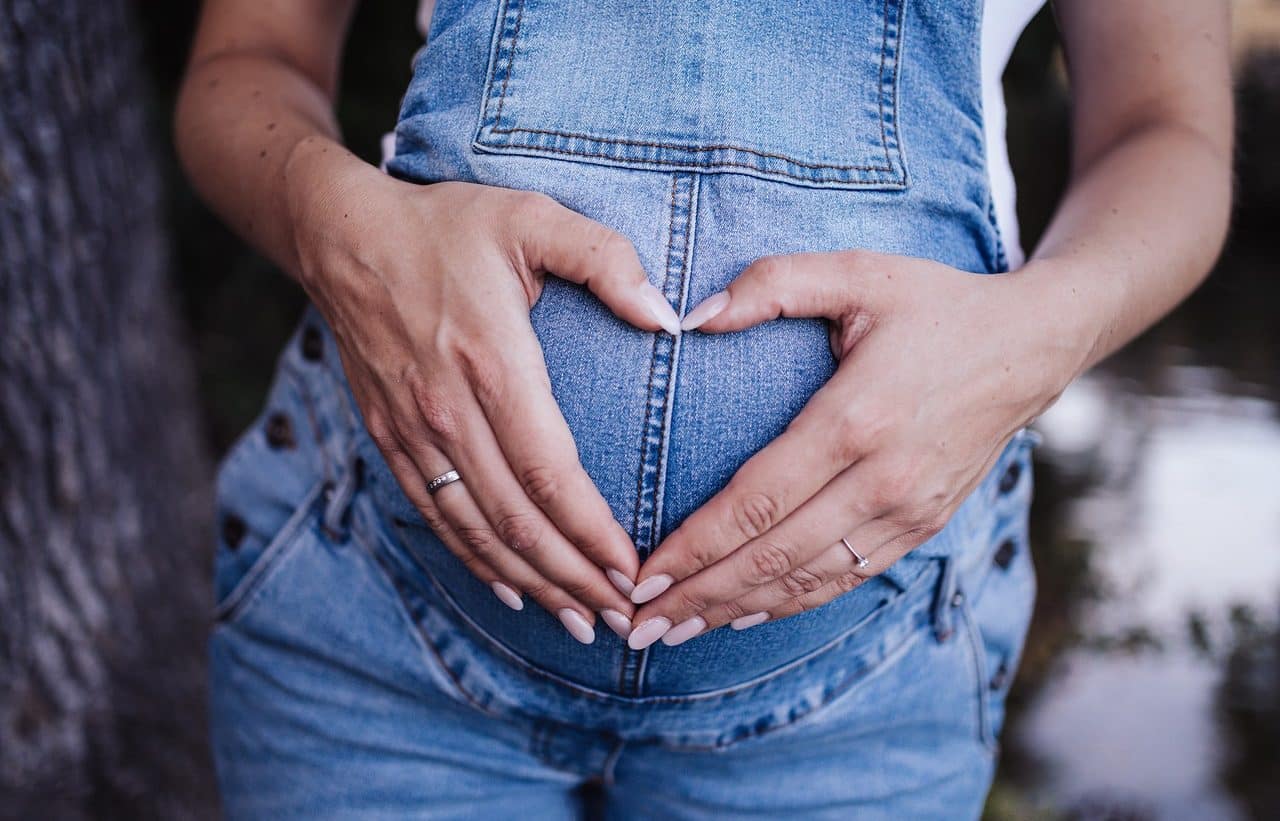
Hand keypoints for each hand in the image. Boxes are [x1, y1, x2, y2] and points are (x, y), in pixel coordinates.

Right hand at [286, 151, 682, 642]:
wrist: (342, 236)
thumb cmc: (448, 225)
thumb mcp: (533, 218)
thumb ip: (606, 260)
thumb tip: (668, 317)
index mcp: (493, 362)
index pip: (549, 472)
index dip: (591, 532)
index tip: (632, 570)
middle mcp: (449, 410)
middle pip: (516, 519)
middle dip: (572, 577)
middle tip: (621, 618)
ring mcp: (414, 431)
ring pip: (476, 530)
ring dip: (530, 583)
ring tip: (578, 621)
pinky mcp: (391, 438)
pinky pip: (437, 516)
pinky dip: (474, 561)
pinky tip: (510, 589)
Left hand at [625, 250, 1078, 648]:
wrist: (1032, 347)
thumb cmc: (936, 305)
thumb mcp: (858, 273)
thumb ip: (772, 285)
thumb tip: (691, 317)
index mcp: (856, 419)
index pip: (757, 501)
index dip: (695, 547)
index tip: (641, 575)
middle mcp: (883, 479)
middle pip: (773, 556)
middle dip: (699, 595)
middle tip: (636, 624)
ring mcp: (908, 511)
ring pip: (807, 580)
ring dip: (735, 610)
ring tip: (673, 632)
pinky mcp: (923, 526)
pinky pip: (846, 579)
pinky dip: (790, 604)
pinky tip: (743, 614)